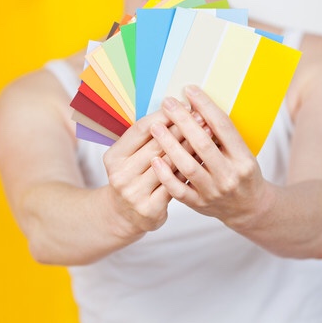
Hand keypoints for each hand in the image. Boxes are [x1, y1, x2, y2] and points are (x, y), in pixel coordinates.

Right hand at [103, 109, 193, 238]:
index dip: (162, 116)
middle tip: (200, 115)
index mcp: (114, 157)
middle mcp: (121, 175)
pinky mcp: (150, 209)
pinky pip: (176, 184)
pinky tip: (203, 158)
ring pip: (169, 164)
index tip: (182, 105)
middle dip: (181, 128)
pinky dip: (190, 168)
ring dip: (190, 146)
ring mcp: (134, 193)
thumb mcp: (129, 156)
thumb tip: (176, 111)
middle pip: (156, 145)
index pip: (140, 129)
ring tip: (207, 133)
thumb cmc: (133, 177)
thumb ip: (147, 138)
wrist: (124, 216)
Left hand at [149, 86, 266, 227]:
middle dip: (183, 121)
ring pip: (188, 166)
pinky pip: (178, 190)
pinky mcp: (199, 204)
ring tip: (156, 126)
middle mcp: (230, 175)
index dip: (205, 106)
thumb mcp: (242, 152)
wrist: (249, 208)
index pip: (223, 126)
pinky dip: (166, 174)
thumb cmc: (242, 172)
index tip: (189, 90)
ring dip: (169, 144)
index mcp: (244, 158)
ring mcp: (214, 192)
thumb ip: (222, 135)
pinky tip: (155, 159)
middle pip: (203, 144)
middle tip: (168, 103)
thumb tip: (196, 106)